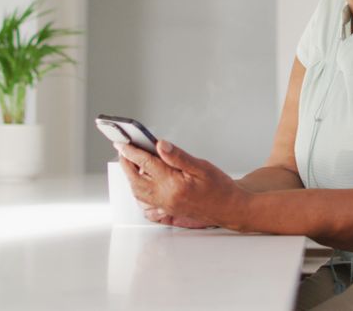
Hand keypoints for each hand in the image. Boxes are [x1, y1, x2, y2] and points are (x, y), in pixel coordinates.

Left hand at [115, 140, 248, 228]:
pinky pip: (145, 201)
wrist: (230, 209)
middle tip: (122, 149)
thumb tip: (160, 145)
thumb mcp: (202, 166)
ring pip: (138, 191)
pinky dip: (138, 189)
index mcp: (173, 184)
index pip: (146, 163)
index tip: (122, 142)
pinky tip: (141, 180)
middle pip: (136, 179)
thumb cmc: (220, 188)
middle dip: (126, 164)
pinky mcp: (167, 210)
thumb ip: (178, 156)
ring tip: (130, 161)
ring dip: (130, 176)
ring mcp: (165, 205)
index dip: (132, 151)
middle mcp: (166, 197)